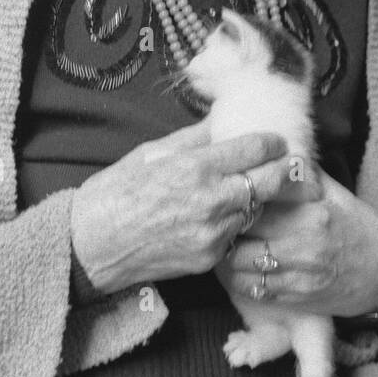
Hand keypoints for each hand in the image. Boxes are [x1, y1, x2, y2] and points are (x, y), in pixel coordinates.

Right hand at [69, 121, 311, 296]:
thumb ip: (195, 138)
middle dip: (282, 168)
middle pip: (272, 180)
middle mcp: (212, 201)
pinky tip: (228, 212)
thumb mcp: (152, 152)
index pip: (256, 148)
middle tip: (286, 161)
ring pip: (258, 208)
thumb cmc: (115, 193)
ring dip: (261, 196)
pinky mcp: (210, 258)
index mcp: (197, 167)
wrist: (91, 246)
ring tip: (257, 185)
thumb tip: (222, 118)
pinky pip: (238, 233)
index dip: (272, 140)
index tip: (276, 138)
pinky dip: (238, 221)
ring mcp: (214, 233)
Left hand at [216, 170, 377, 317]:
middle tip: (219, 219)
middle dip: (227, 228)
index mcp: (312, 215)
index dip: (239, 200)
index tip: (230, 195)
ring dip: (227, 255)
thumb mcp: (336, 195)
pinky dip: (238, 278)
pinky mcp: (294, 299)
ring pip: (239, 267)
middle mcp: (303, 247)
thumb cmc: (357, 229)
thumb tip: (275, 153)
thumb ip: (304, 176)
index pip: (258, 205)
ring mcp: (298, 276)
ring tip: (225, 242)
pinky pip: (251, 290)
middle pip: (243, 237)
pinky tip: (238, 266)